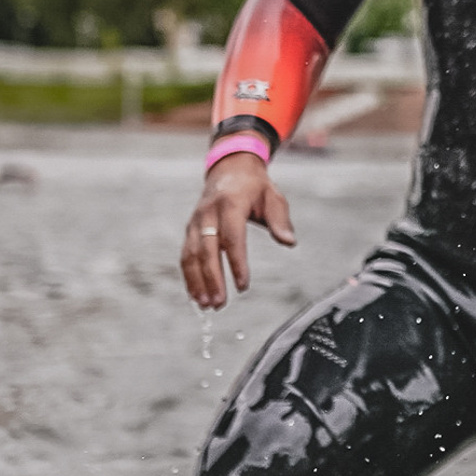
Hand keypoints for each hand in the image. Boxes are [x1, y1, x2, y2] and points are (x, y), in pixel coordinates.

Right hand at [181, 152, 295, 307]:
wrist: (229, 170)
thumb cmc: (256, 187)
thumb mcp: (274, 197)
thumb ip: (280, 220)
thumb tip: (289, 242)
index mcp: (230, 204)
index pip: (232, 238)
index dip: (236, 263)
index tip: (243, 285)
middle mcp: (208, 214)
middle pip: (207, 250)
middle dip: (212, 279)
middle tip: (220, 303)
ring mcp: (196, 223)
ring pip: (191, 255)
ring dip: (197, 282)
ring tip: (207, 305)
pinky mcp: (190, 230)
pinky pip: (186, 255)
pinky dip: (189, 277)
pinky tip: (197, 295)